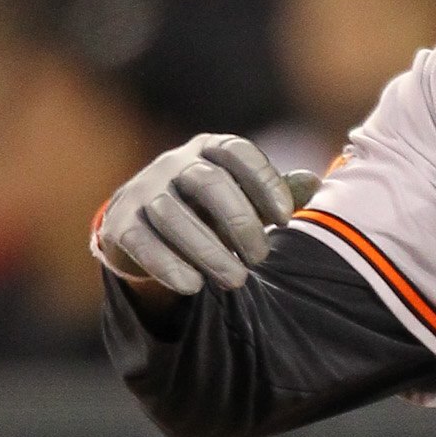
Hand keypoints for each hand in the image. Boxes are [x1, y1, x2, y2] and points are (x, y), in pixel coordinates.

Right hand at [96, 135, 319, 299]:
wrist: (144, 226)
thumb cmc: (208, 210)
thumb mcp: (243, 197)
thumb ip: (276, 193)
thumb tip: (314, 184)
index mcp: (208, 151)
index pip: (238, 153)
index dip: (264, 182)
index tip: (287, 220)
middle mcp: (174, 164)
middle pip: (208, 183)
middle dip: (239, 222)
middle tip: (261, 258)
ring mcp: (143, 192)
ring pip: (172, 214)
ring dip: (207, 251)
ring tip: (236, 281)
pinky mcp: (121, 224)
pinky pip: (141, 241)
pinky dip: (166, 265)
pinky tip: (192, 285)